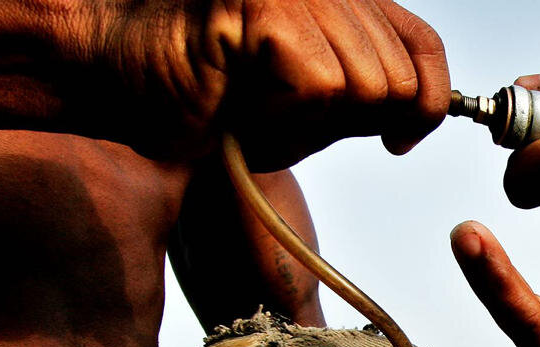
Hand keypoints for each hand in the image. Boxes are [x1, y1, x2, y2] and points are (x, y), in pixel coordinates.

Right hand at [88, 0, 449, 165]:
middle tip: (283, 119)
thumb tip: (419, 114)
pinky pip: (323, 87)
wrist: (111, 74)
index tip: (400, 140)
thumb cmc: (203, 94)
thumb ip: (363, 97)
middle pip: (399, 79)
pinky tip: (242, 100)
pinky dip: (287, 116)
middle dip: (353, 123)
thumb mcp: (306, 101)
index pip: (424, 44)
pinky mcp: (269, 6)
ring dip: (313, 123)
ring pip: (368, 86)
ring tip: (257, 106)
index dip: (428, 102)